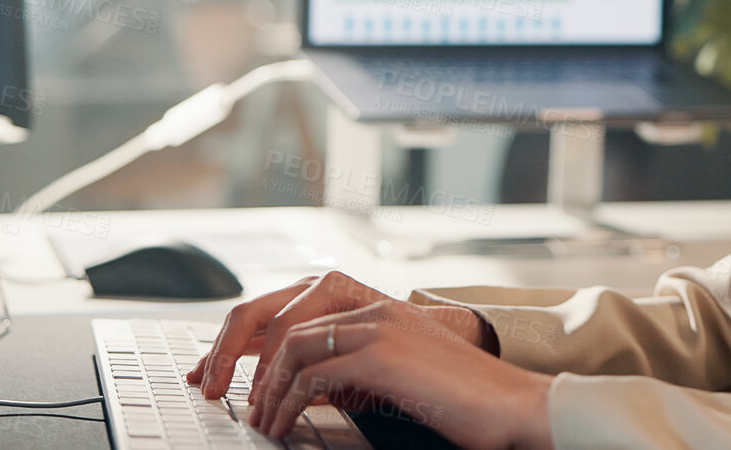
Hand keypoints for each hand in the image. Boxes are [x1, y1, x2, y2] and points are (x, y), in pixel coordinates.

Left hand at [184, 271, 490, 400]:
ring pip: (289, 346)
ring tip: (256, 420)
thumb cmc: (464, 399)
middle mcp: (370, 306)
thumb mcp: (399, 376)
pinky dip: (287, 402)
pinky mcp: (379, 353)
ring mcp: (374, 325)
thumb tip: (307, 391)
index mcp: (374, 306)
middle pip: (278, 317)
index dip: (249, 339)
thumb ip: (354, 371)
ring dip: (262, 386)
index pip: (292, 310)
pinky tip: (282, 425)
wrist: (513, 405)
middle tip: (217, 391)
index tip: (222, 371)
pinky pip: (310, 373)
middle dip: (237, 355)